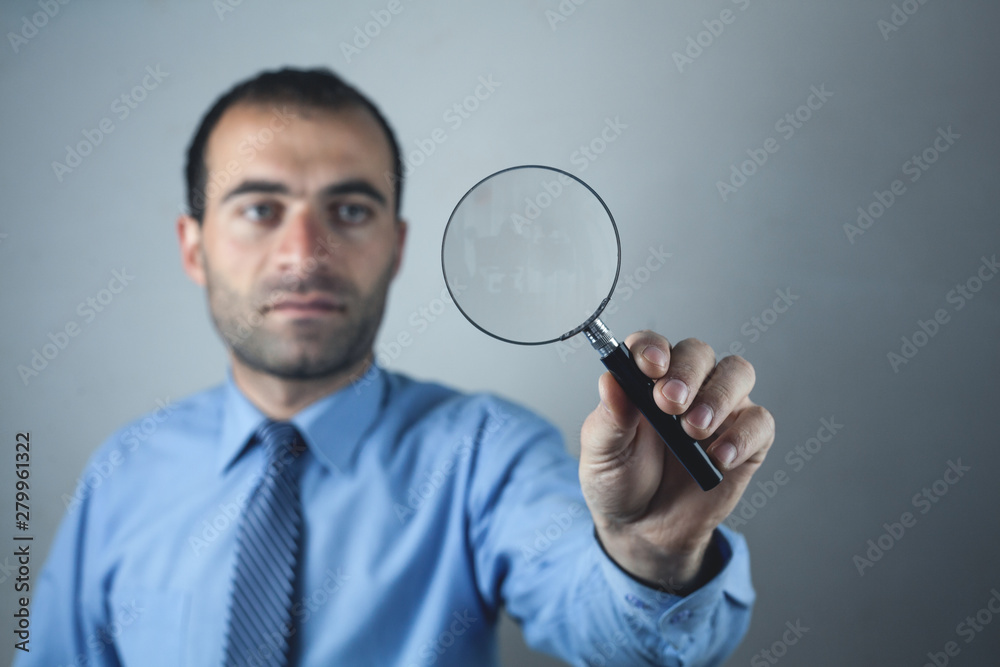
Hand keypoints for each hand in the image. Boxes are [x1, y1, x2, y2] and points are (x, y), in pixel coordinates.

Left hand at [579, 331, 774, 591]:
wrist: (644, 529)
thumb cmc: (620, 482)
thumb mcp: (602, 454)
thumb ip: (609, 418)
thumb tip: (610, 381)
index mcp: (644, 379)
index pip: (653, 345)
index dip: (653, 349)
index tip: (650, 367)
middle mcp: (686, 385)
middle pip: (698, 353)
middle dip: (686, 373)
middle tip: (669, 404)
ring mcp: (719, 409)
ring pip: (737, 374)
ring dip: (718, 396)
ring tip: (694, 430)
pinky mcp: (746, 439)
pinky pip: (759, 422)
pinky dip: (742, 436)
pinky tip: (719, 456)